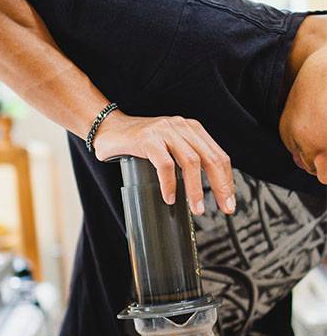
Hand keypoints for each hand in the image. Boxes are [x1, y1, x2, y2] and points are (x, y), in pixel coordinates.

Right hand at [94, 110, 234, 215]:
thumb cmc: (138, 143)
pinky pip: (165, 164)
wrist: (107, 128)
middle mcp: (181, 127)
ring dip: (196, 189)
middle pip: (211, 158)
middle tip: (224, 208)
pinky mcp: (147, 140)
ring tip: (197, 208)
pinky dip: (170, 184)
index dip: (227, 180)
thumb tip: (201, 192)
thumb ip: (184, 159)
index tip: (229, 201)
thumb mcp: (168, 146)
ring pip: (191, 162)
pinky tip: (169, 198)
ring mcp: (164, 131)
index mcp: (192, 129)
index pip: (219, 155)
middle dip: (220, 186)